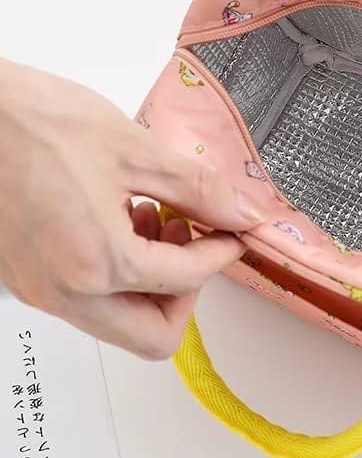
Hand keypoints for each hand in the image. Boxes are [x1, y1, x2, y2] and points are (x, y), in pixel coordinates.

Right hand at [0, 59, 264, 359]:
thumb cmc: (32, 121)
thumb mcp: (134, 150)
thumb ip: (198, 191)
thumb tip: (241, 214)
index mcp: (96, 261)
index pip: (185, 281)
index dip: (221, 254)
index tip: (232, 231)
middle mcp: (63, 291)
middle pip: (151, 336)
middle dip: (186, 292)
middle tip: (195, 241)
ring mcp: (39, 288)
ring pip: (118, 321)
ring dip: (152, 281)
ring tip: (156, 218)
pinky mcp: (25, 276)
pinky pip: (87, 299)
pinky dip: (118, 272)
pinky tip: (121, 217)